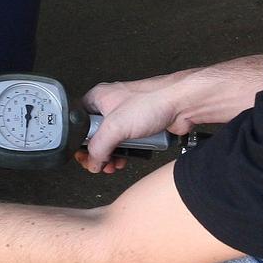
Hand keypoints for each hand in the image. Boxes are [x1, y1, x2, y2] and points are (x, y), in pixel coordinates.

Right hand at [77, 77, 194, 174]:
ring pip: (113, 140)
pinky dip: (128, 152)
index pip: (78, 122)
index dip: (80, 141)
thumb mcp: (115, 126)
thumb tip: (93, 162)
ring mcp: (127, 115)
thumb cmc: (153, 101)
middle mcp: (111, 105)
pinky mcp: (141, 125)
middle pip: (95, 134)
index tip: (85, 156)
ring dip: (113, 155)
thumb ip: (98, 147)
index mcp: (98, 98)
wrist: (183, 103)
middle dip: (99, 152)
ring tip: (115, 164)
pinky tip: (130, 158)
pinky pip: (129, 142)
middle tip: (102, 163)